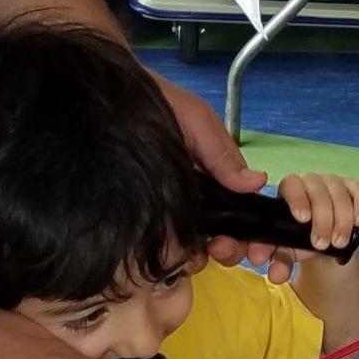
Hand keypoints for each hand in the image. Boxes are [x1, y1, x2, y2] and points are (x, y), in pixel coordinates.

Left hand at [148, 70, 286, 274]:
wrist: (100, 100)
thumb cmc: (152, 104)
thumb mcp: (194, 120)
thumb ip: (222, 151)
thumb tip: (258, 181)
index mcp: (211, 171)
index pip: (240, 207)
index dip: (252, 230)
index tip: (256, 246)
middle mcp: (193, 193)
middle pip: (225, 230)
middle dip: (233, 247)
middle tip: (225, 249)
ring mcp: (168, 209)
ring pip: (198, 243)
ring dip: (208, 255)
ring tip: (203, 255)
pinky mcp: (144, 220)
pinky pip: (166, 246)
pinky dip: (178, 257)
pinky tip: (179, 258)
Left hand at [264, 174, 358, 282]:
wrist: (323, 240)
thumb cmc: (299, 240)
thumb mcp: (287, 251)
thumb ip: (279, 261)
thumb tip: (276, 275)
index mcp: (289, 191)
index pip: (291, 184)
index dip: (297, 199)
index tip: (303, 219)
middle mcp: (311, 182)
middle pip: (318, 192)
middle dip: (323, 220)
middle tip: (322, 244)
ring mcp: (333, 183)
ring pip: (339, 194)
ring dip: (341, 220)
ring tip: (339, 243)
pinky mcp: (353, 188)